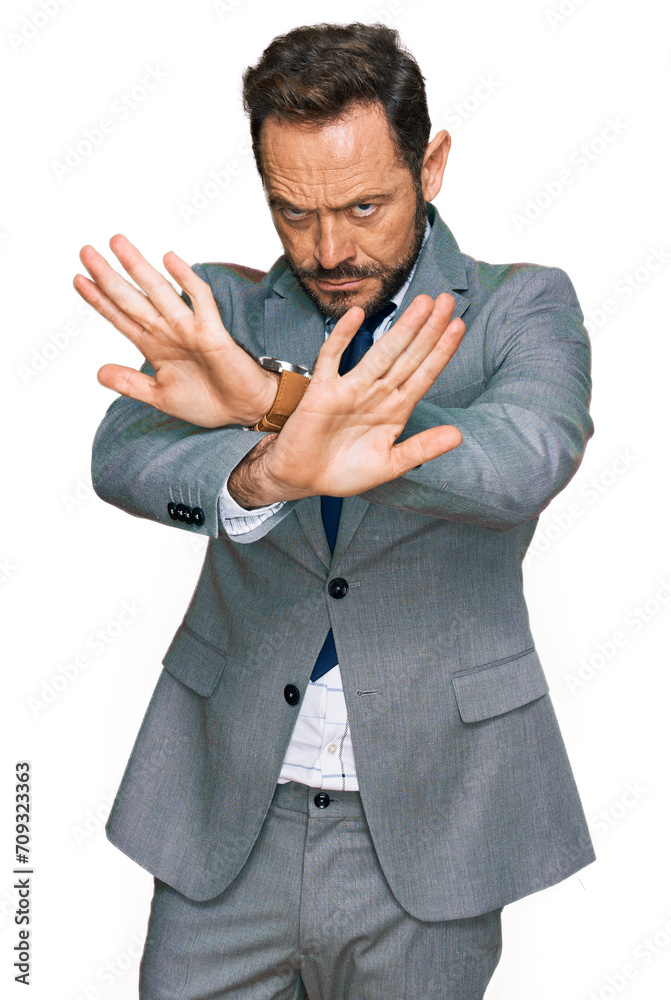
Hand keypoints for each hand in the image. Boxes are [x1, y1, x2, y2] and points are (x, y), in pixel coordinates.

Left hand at [73, 235, 277, 426]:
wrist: (244, 410)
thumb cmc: (208, 401)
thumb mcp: (160, 396)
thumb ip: (130, 383)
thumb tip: (98, 372)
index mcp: (154, 345)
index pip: (120, 316)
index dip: (98, 299)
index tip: (78, 279)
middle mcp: (168, 331)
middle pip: (131, 298)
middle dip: (108, 276)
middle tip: (85, 251)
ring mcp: (189, 328)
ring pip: (158, 292)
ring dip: (137, 267)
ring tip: (116, 244)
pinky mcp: (213, 332)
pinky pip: (199, 300)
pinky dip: (186, 280)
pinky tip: (170, 260)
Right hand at [229, 293, 464, 506]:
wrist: (302, 479)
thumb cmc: (344, 472)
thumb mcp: (389, 464)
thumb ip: (422, 449)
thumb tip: (458, 435)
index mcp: (394, 410)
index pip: (424, 374)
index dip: (441, 352)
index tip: (459, 326)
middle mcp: (376, 394)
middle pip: (408, 356)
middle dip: (428, 329)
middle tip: (447, 300)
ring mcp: (349, 389)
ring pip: (380, 353)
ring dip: (401, 329)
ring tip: (422, 303)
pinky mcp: (321, 390)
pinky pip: (331, 358)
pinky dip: (342, 338)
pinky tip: (357, 316)